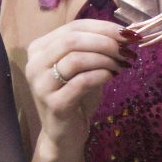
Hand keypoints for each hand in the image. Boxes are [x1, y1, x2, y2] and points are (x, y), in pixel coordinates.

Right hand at [25, 18, 135, 144]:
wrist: (64, 134)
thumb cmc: (75, 97)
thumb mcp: (83, 67)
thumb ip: (94, 48)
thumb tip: (124, 34)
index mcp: (39, 48)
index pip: (73, 27)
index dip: (102, 27)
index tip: (127, 33)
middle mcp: (34, 64)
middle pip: (72, 40)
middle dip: (105, 42)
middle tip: (126, 50)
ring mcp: (41, 85)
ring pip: (76, 59)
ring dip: (105, 59)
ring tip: (120, 65)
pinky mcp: (54, 104)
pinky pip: (81, 82)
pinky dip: (100, 76)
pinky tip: (111, 77)